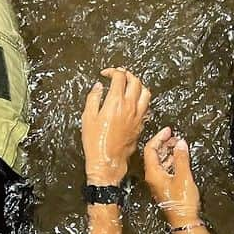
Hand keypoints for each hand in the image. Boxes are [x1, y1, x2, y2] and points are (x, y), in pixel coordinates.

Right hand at [82, 69, 151, 185]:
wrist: (107, 161)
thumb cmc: (95, 142)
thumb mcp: (88, 117)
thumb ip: (93, 98)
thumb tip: (98, 86)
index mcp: (115, 102)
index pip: (119, 77)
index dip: (112, 71)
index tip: (106, 74)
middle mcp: (130, 107)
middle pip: (135, 81)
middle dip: (127, 74)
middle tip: (119, 75)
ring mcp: (138, 116)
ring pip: (145, 92)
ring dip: (138, 85)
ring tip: (129, 85)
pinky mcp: (141, 125)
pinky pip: (146, 106)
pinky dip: (141, 99)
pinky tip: (134, 101)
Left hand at [143, 127, 201, 227]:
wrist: (184, 221)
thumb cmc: (182, 202)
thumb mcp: (184, 176)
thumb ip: (181, 158)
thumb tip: (180, 143)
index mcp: (153, 173)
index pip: (150, 149)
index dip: (159, 137)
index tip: (169, 130)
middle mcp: (153, 177)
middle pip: (154, 154)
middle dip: (164, 143)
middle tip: (175, 137)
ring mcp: (158, 182)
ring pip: (160, 161)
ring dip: (168, 151)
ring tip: (179, 145)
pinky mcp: (164, 186)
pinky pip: (165, 168)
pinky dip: (171, 160)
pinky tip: (179, 158)